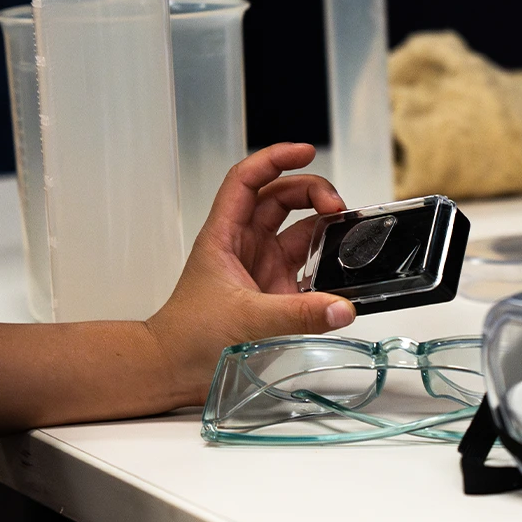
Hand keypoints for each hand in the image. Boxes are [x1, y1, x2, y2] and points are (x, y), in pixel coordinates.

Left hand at [147, 143, 355, 397]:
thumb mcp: (246, 321)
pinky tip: (343, 267)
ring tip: (348, 231)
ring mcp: (260, 267)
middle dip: (311, 192)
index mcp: (224, 235)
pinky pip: (306, 265)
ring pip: (296, 228)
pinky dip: (326, 262)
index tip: (306, 151)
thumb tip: (342, 308)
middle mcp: (243, 245)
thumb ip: (298, 314)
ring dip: (323, 225)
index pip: (247, 179)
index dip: (275, 158)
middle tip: (338, 208)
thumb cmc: (188, 338)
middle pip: (279, 198)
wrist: (173, 370)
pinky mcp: (274, 291)